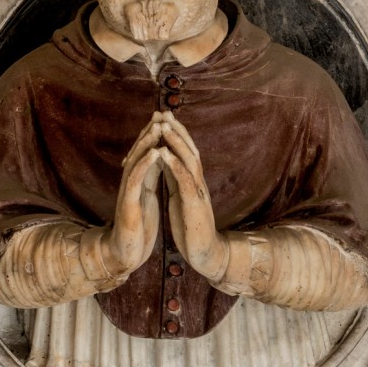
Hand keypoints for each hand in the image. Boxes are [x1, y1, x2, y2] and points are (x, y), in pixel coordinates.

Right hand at [100, 112, 162, 276]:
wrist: (125, 254)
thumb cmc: (137, 227)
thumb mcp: (146, 198)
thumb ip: (149, 179)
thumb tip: (156, 160)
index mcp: (140, 181)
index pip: (147, 151)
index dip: (155, 134)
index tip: (166, 117)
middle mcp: (132, 182)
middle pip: (140, 151)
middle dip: (151, 131)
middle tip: (160, 113)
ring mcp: (128, 192)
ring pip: (137, 161)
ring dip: (148, 142)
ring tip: (158, 126)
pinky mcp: (128, 205)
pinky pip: (136, 180)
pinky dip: (146, 164)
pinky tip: (155, 153)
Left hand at [159, 111, 227, 280]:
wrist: (205, 254)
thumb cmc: (191, 228)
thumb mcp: (181, 198)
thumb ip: (176, 180)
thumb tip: (167, 161)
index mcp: (191, 182)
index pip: (184, 152)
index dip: (174, 133)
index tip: (162, 116)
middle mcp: (197, 182)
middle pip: (189, 149)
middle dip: (176, 130)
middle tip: (164, 112)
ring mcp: (198, 192)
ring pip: (189, 161)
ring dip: (176, 142)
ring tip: (163, 126)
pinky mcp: (195, 206)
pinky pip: (185, 182)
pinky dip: (175, 166)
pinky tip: (164, 154)